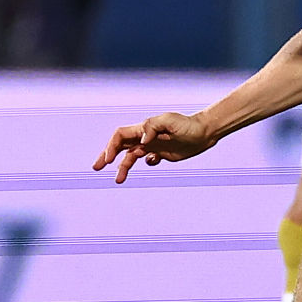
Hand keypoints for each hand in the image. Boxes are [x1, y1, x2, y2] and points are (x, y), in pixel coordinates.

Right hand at [93, 111, 215, 182]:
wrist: (205, 132)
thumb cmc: (188, 125)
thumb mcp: (170, 121)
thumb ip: (152, 127)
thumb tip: (142, 140)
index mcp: (144, 129)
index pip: (120, 136)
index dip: (111, 147)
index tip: (108, 160)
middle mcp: (146, 137)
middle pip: (120, 146)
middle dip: (107, 156)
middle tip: (96, 168)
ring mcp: (153, 145)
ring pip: (131, 156)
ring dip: (123, 167)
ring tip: (118, 180)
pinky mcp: (162, 154)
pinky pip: (147, 160)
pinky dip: (146, 163)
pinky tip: (152, 162)